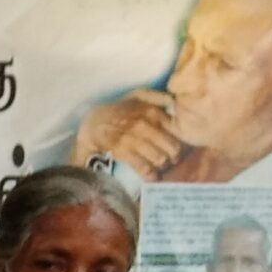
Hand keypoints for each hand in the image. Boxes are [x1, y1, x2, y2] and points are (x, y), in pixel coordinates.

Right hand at [73, 90, 190, 178]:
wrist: (93, 122)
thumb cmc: (118, 109)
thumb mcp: (138, 94)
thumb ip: (158, 96)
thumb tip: (174, 101)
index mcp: (152, 112)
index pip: (175, 131)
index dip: (178, 141)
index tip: (177, 148)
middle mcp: (145, 124)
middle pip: (171, 148)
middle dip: (172, 157)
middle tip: (170, 161)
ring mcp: (134, 138)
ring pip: (159, 158)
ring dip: (161, 165)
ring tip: (160, 167)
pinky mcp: (123, 150)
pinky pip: (143, 167)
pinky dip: (149, 174)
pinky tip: (151, 177)